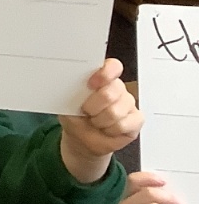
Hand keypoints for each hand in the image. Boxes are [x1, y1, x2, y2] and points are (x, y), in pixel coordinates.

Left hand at [59, 58, 141, 182]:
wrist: (82, 138)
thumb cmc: (75, 116)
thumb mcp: (66, 102)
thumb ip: (71, 90)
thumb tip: (67, 82)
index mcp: (100, 77)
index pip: (113, 66)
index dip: (105, 73)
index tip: (91, 83)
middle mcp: (117, 87)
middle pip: (113, 90)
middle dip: (94, 105)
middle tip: (86, 111)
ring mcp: (128, 103)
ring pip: (116, 111)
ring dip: (100, 120)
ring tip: (94, 121)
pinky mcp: (136, 119)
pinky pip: (124, 124)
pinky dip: (110, 130)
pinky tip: (106, 129)